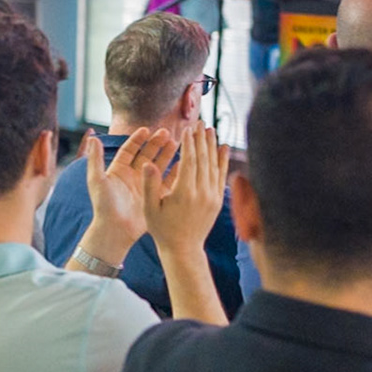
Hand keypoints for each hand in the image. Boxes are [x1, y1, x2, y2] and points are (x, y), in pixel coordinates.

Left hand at [82, 127, 176, 258]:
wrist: (115, 232)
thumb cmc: (103, 206)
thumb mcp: (97, 180)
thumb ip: (96, 159)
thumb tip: (93, 138)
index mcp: (118, 171)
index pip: (129, 150)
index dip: (137, 139)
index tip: (146, 129)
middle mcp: (132, 176)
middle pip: (146, 154)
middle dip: (156, 143)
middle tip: (167, 132)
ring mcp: (144, 186)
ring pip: (158, 165)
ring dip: (167, 154)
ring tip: (177, 142)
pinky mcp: (155, 197)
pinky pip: (167, 181)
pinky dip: (174, 172)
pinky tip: (184, 163)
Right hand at [142, 123, 228, 252]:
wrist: (183, 249)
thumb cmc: (162, 229)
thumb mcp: (149, 208)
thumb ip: (149, 185)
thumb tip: (148, 163)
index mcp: (184, 193)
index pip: (189, 161)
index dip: (189, 143)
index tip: (187, 128)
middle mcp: (202, 193)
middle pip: (204, 159)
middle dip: (201, 139)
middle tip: (200, 123)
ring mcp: (212, 197)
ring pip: (214, 165)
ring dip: (212, 146)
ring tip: (210, 129)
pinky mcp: (218, 200)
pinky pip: (221, 175)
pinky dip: (223, 160)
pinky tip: (223, 148)